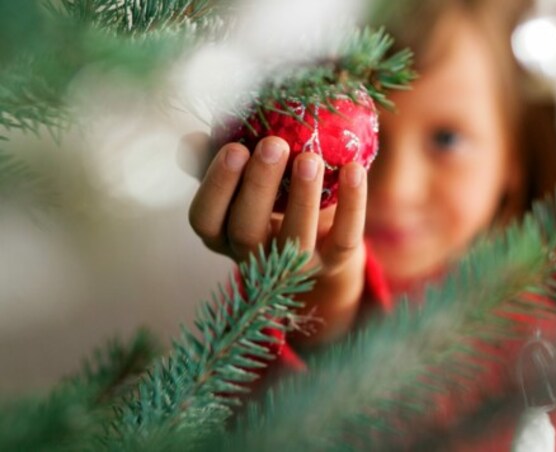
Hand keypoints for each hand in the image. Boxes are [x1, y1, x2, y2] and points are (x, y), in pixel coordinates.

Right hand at [184, 133, 367, 345]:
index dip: (216, 186)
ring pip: (295, 239)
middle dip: (259, 185)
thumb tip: (191, 139)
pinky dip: (352, 205)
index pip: (205, 218)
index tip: (234, 147)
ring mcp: (294, 266)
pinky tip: (353, 169)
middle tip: (273, 144)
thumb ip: (215, 158)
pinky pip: (343, 239)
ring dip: (302, 197)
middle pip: (246, 230)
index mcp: (221, 234)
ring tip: (310, 157)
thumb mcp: (241, 179)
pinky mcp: (333, 263)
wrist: (320, 237)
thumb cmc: (270, 196)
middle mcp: (253, 256)